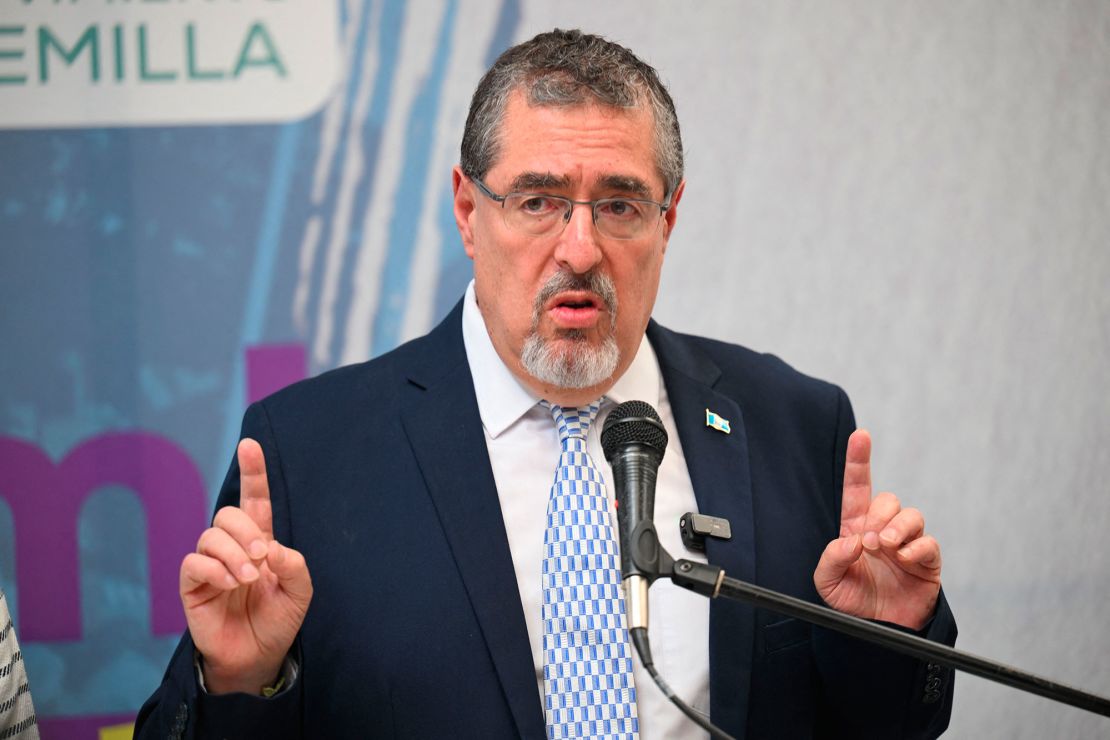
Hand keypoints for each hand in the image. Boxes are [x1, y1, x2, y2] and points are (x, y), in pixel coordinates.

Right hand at [179, 438, 312, 693]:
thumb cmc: (278, 620)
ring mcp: (211, 565)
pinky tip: (229, 583)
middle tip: (262, 557)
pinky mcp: (193, 585)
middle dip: (246, 530)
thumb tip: (269, 547)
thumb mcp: (299, 591)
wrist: (258, 656)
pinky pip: (194, 563)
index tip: (250, 445)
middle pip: (228, 514)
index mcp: (260, 541)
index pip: (254, 500)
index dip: (252, 472)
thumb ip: (293, 565)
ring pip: (210, 536)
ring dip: (233, 553)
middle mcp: (233, 547)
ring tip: (249, 578)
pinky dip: (214, 569)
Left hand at [813, 429, 940, 629]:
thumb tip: (853, 540)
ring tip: (886, 546)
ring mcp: (906, 544)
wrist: (877, 630)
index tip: (861, 435)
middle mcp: (882, 531)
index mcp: (856, 528)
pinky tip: (904, 559)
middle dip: (880, 515)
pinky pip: (929, 543)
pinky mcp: (926, 562)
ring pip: (912, 515)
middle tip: (871, 541)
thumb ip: (831, 559)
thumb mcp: (827, 582)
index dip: (859, 461)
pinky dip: (918, 548)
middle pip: (888, 500)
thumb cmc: (853, 601)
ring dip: (899, 527)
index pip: (857, 488)